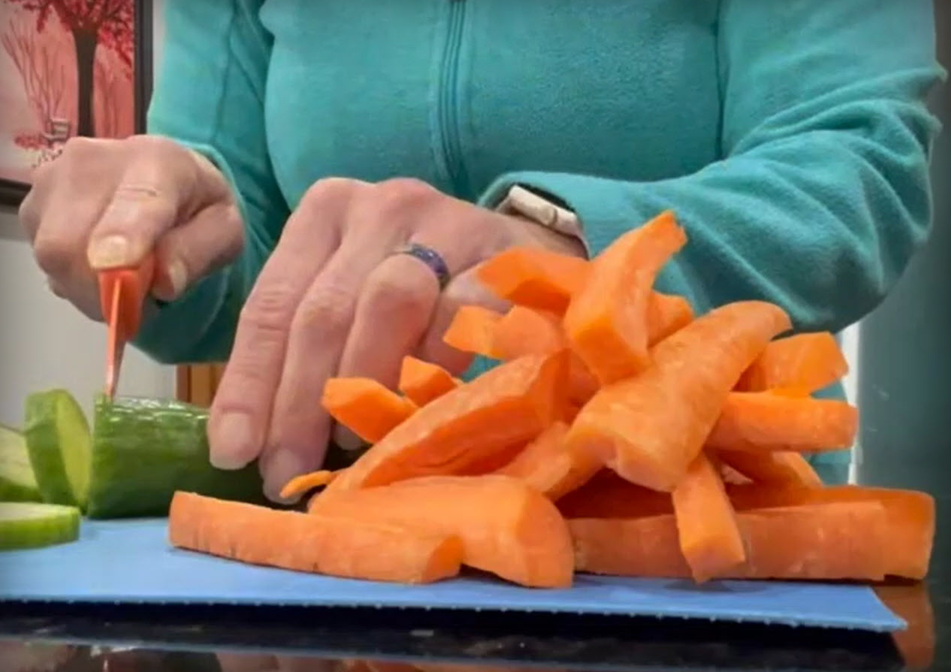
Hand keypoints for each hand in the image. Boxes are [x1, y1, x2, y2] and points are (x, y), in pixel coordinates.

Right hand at [18, 135, 242, 318]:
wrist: (168, 179)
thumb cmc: (199, 208)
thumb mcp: (224, 232)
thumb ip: (198, 253)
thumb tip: (163, 283)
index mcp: (158, 160)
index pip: (136, 199)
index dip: (125, 234)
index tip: (121, 266)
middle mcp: (93, 159)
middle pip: (73, 241)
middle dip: (103, 289)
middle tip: (140, 301)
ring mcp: (53, 180)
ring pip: (54, 257)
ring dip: (89, 288)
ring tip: (125, 278)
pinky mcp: (32, 204)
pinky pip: (45, 262)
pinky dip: (73, 280)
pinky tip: (101, 266)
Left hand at [208, 178, 584, 499]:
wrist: (513, 248)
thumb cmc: (418, 281)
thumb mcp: (351, 293)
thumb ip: (306, 347)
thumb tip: (255, 443)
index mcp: (324, 213)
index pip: (270, 305)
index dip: (249, 384)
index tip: (234, 452)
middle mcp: (377, 208)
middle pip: (323, 311)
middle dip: (300, 401)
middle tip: (289, 471)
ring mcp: (442, 223)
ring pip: (388, 302)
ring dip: (365, 381)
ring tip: (352, 443)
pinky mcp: (498, 250)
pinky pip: (460, 311)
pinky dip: (436, 364)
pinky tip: (421, 405)